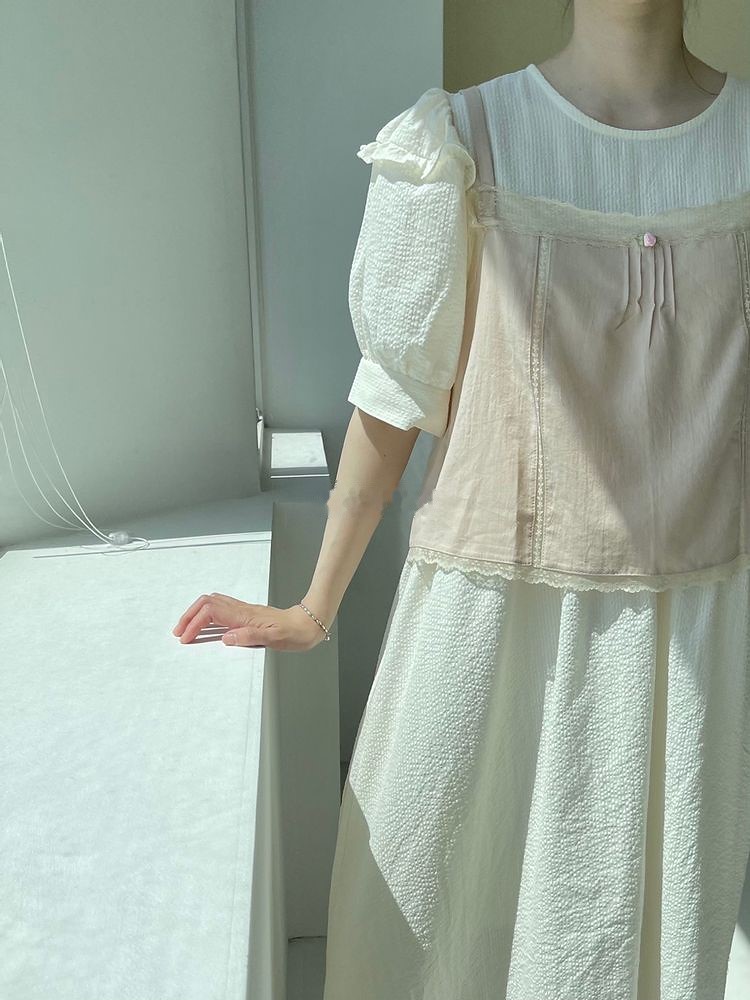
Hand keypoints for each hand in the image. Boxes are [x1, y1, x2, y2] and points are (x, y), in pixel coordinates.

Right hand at [171, 592, 329, 649]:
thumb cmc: (294, 632)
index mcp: (245, 617)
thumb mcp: (275, 639)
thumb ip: (250, 637)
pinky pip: (221, 608)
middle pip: (206, 603)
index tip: (185, 638)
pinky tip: (206, 623)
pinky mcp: (246, 614)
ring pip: (212, 603)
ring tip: (186, 628)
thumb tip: (226, 638)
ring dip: (196, 613)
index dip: (195, 624)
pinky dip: (207, 613)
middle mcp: (242, 610)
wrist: (308, 623)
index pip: (211, 614)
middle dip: (189, 616)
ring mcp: (243, 610)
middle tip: (178, 632)